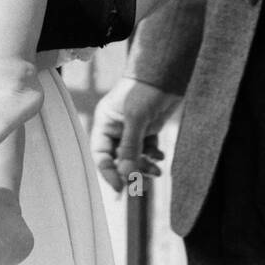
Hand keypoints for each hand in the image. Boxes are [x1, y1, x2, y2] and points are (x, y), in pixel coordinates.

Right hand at [89, 77, 181, 194]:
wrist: (163, 75)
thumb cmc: (143, 90)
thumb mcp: (135, 119)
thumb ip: (130, 147)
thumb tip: (126, 174)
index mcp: (105, 123)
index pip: (101, 154)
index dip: (108, 172)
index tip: (120, 189)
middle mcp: (116, 129)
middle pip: (118, 159)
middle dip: (130, 173)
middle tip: (142, 186)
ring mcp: (132, 130)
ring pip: (134, 157)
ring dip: (144, 167)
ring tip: (156, 173)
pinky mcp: (147, 129)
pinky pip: (147, 150)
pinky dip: (153, 156)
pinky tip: (160, 156)